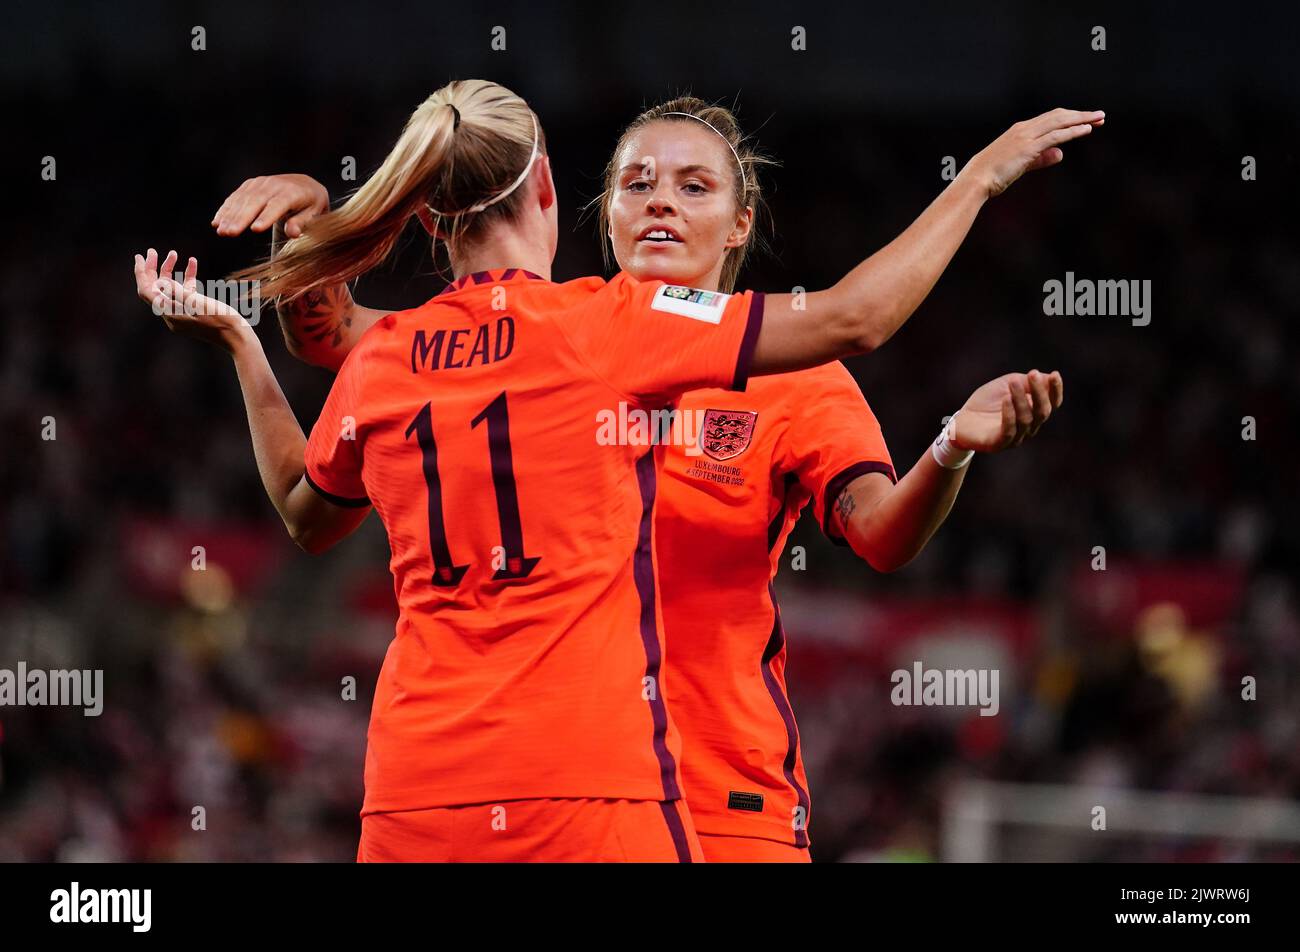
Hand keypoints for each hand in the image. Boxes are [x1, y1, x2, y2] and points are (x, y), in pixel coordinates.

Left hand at [133, 248, 251, 352]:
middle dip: (153, 269)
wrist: (238, 337)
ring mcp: (184, 313)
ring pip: (171, 289)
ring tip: (174, 254)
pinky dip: (187, 278)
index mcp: (170, 314)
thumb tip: (160, 281)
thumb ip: (176, 291)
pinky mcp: (195, 311)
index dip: (141, 273)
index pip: (147, 291)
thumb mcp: (197, 303)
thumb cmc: (220, 320)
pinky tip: (192, 263)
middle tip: (152, 252)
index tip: (140, 256)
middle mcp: (173, 314)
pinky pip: (186, 292)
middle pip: (156, 289)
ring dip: (170, 271)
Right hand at [211, 173, 328, 237]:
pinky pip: (236, 196)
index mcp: (293, 193)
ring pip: (243, 199)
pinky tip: (216, 221)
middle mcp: (274, 185)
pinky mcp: (250, 185)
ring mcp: (261, 183)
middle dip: (241, 218)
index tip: (255, 229)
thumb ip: (302, 223)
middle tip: (229, 233)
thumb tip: (293, 233)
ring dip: (230, 215)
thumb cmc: (311, 205)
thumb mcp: (314, 215)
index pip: (278, 205)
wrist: (305, 185)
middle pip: (255, 202)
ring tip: (220, 231)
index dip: (266, 216)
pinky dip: (226, 209)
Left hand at [951, 370, 1062, 452]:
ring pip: (1026, 420)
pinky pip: (1009, 431)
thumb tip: (1049, 378)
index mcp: (1034, 413)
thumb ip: (1027, 382)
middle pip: (1043, 412)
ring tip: (1013, 384)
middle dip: (1040, 392)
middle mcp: (1029, 427)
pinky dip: (1009, 414)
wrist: (962, 419)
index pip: (1052, 403)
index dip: (1056, 390)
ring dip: (1021, 400)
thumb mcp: (1007, 385)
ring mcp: (1015, 438)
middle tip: (1033, 374)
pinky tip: (1006, 399)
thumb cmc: (987, 401)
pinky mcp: (999, 444)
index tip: (1055, 375)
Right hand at [960, 108, 1103, 197]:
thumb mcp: (1021, 165)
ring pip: (1059, 122)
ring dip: (1081, 120)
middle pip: (1058, 116)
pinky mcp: (1029, 147)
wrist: (976, 180)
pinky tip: (1086, 130)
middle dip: (1080, 115)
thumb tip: (1060, 153)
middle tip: (1100, 116)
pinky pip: (1055, 136)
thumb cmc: (993, 175)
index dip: (1070, 118)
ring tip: (1099, 120)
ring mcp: (1026, 136)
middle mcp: (1024, 129)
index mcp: (1020, 130)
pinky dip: (1072, 131)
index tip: (1086, 120)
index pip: (1050, 119)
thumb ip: (1041, 158)